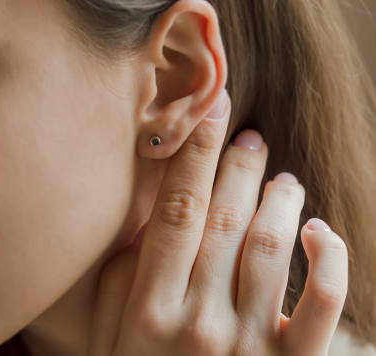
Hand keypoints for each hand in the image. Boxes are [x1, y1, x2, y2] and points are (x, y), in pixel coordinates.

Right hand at [89, 89, 347, 355]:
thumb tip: (144, 223)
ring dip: (279, 199)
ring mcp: (249, 347)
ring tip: (280, 176)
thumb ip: (119, 278)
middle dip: (238, 164)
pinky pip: (323, 308)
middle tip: (247, 136)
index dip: (194, 151)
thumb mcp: (108, 336)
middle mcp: (199, 321)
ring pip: (273, 248)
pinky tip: (320, 230)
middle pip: (225, 218)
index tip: (209, 107)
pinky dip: (331, 263)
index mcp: (149, 308)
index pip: (177, 207)